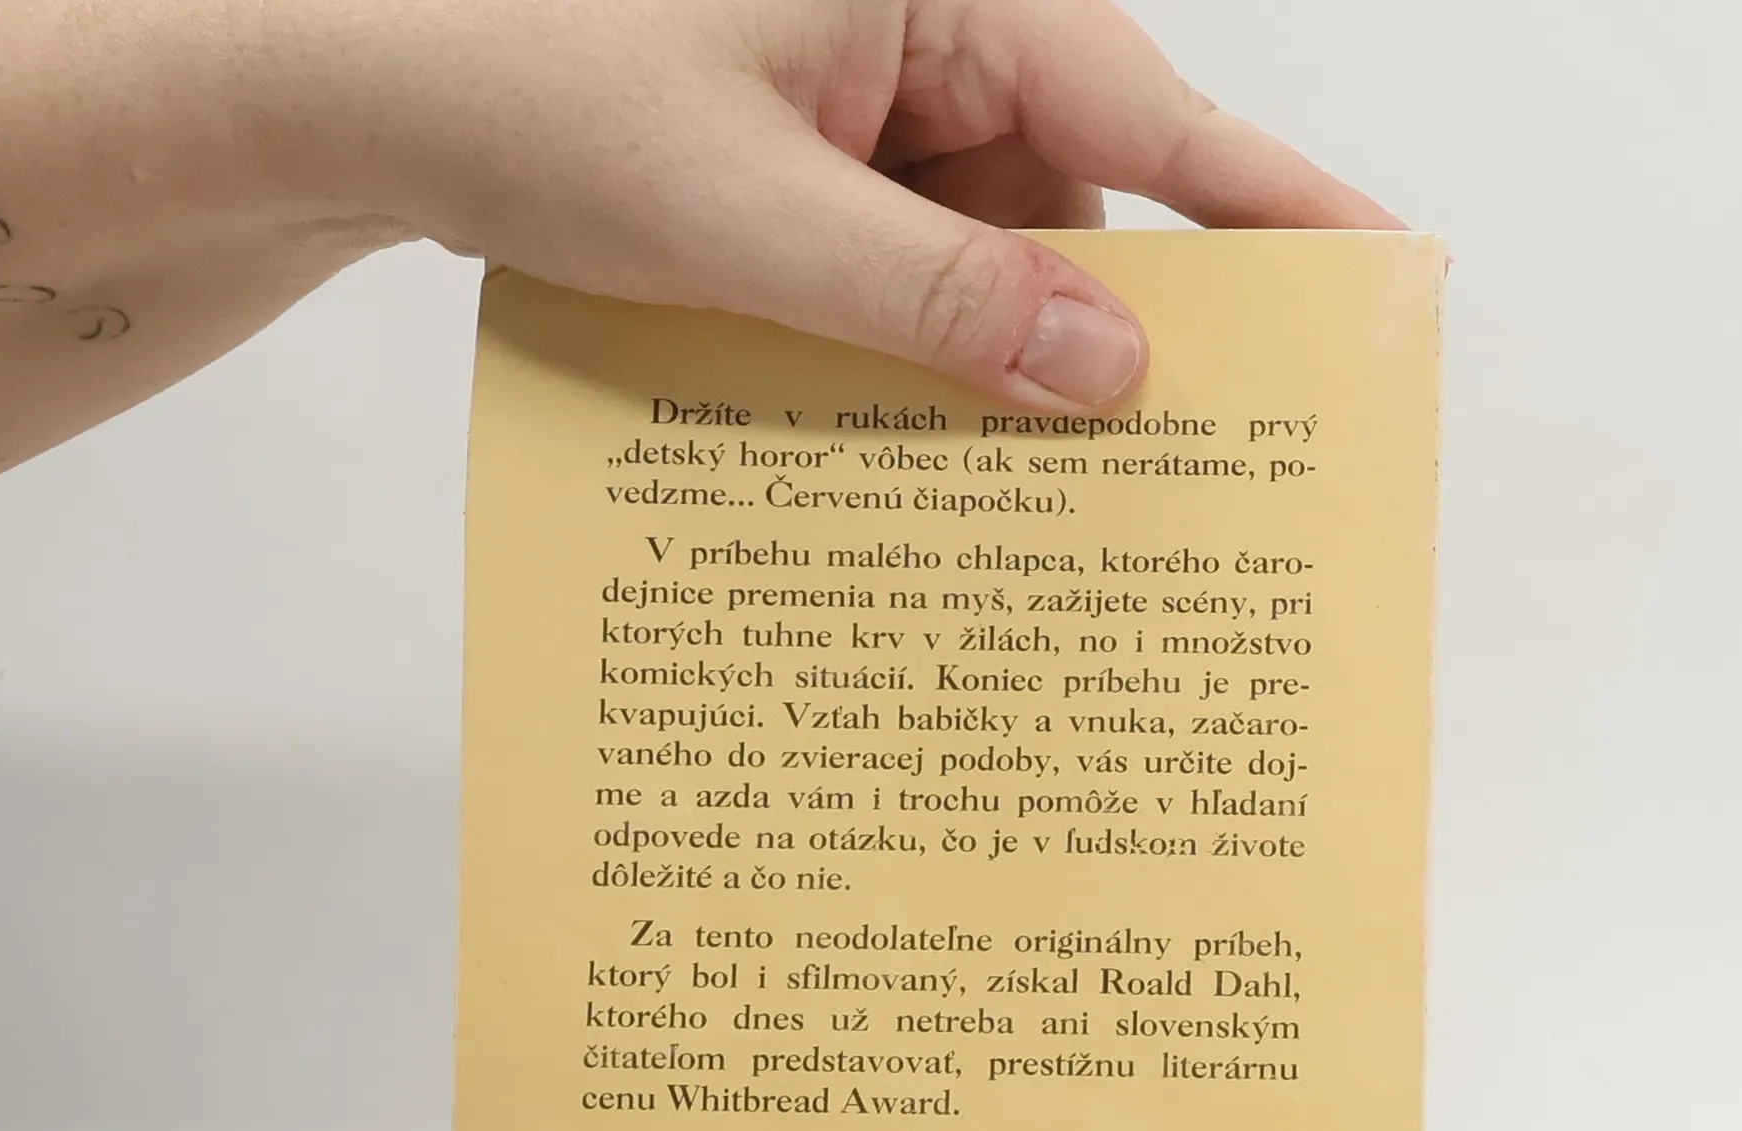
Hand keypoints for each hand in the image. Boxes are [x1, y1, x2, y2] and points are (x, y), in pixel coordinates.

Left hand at [283, 0, 1400, 409]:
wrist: (356, 86)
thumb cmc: (517, 82)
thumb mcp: (742, 208)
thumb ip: (934, 297)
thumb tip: (1110, 373)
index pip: (1149, 105)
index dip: (1268, 211)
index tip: (1384, 279)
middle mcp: (921, 28)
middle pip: (1075, 196)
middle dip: (1092, 331)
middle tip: (1143, 474)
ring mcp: (865, 102)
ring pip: (989, 249)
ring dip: (982, 358)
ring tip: (973, 476)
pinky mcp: (815, 164)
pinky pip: (905, 262)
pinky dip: (904, 346)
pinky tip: (881, 422)